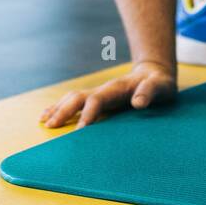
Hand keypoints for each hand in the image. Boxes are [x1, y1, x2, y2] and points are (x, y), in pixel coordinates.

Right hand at [40, 61, 176, 128]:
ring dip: (58, 108)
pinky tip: (49, 116)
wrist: (154, 73)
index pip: (97, 100)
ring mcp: (99, 94)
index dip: (88, 114)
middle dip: (64, 111)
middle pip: (78, 98)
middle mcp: (104, 90)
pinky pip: (75, 102)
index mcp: (116, 88)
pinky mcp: (98, 99)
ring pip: (73, 98)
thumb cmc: (160, 83)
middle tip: (51, 126)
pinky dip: (60, 107)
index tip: (80, 131)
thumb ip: (150, 92)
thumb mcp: (161, 86)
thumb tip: (138, 103)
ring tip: (44, 121)